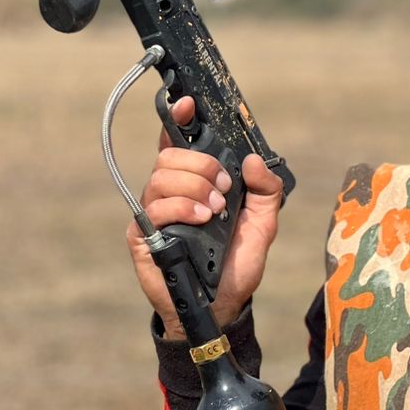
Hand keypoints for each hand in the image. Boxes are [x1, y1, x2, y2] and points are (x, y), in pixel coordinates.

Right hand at [126, 95, 283, 338]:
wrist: (222, 304)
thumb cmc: (237, 263)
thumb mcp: (263, 223)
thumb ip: (266, 190)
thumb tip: (253, 161)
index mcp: (195, 183)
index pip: (178, 142)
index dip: (178, 118)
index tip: (188, 104)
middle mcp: (171, 192)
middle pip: (169, 155)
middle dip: (202, 165)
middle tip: (223, 189)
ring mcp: (154, 212)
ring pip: (161, 177)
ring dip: (194, 188)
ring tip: (214, 211)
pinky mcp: (143, 234)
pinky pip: (154, 207)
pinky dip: (181, 207)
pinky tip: (200, 220)